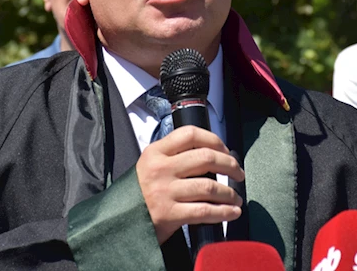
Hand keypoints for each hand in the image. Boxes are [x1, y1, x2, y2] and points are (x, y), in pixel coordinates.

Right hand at [135, 126, 244, 243]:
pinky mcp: (169, 215)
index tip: (225, 150)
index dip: (214, 140)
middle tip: (238, 173)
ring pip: (209, 186)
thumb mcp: (150, 165)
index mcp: (155, 152)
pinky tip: (232, 212)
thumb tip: (212, 156)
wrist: (118, 222)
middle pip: (205, 157)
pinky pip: (204, 211)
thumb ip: (174, 156)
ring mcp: (164, 191)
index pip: (190, 134)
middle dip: (229, 165)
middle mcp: (160, 169)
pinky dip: (223, 212)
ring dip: (230, 193)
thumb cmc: (140, 193)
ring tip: (236, 198)